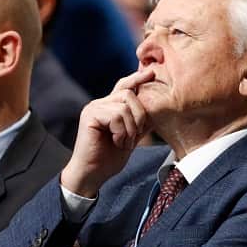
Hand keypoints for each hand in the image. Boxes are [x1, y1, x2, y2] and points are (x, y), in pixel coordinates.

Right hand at [61, 69, 154, 197]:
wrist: (92, 174)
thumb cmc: (108, 159)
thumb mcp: (131, 138)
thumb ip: (140, 123)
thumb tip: (157, 111)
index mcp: (108, 107)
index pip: (125, 86)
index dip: (138, 78)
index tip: (152, 72)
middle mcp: (99, 104)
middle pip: (129, 94)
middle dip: (139, 115)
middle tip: (135, 136)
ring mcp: (93, 108)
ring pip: (124, 106)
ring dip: (130, 128)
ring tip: (123, 142)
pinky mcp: (90, 116)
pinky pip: (116, 115)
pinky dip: (121, 131)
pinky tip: (116, 142)